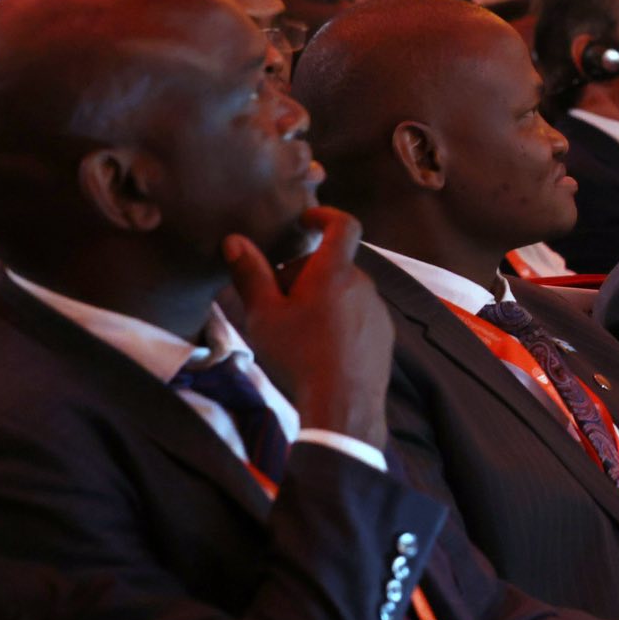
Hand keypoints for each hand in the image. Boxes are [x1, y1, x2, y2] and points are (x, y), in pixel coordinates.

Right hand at [225, 207, 391, 448]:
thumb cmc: (299, 356)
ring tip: (294, 330)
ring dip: (321, 298)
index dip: (325, 214)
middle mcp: (363, 284)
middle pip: (333, 264)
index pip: (342, 224)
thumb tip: (235, 241)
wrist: (343, 405)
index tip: (305, 220)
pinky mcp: (383, 334)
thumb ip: (250, 274)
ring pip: (345, 291)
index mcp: (335, 272)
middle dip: (304, 273)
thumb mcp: (264, 315)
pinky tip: (318, 348)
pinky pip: (357, 314)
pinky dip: (337, 319)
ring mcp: (377, 310)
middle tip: (276, 300)